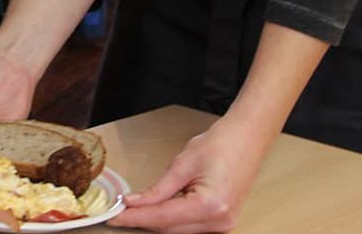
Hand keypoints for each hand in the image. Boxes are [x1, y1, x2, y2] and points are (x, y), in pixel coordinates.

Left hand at [111, 120, 268, 233]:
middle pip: (169, 228)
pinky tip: (156, 209)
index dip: (134, 217)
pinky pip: (189, 226)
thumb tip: (134, 203)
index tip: (114, 216)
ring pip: (178, 230)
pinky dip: (171, 219)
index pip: (162, 218)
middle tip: (119, 211)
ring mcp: (223, 224)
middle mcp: (219, 221)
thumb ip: (157, 189)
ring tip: (134, 209)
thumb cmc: (222, 144)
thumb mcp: (183, 164)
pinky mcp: (221, 221)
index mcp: (210, 206)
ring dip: (156, 220)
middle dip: (142, 220)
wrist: (247, 137)